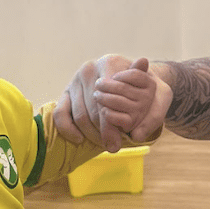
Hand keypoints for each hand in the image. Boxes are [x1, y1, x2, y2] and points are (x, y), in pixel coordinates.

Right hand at [54, 55, 170, 151]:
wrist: (127, 78)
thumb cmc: (140, 85)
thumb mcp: (149, 87)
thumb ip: (147, 96)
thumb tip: (139, 112)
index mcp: (109, 63)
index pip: (108, 99)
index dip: (111, 124)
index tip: (117, 144)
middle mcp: (89, 69)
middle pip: (94, 110)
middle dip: (103, 131)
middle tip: (112, 146)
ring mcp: (75, 80)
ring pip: (80, 115)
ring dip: (90, 133)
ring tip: (102, 143)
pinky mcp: (66, 92)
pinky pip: (60, 112)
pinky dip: (68, 128)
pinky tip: (79, 139)